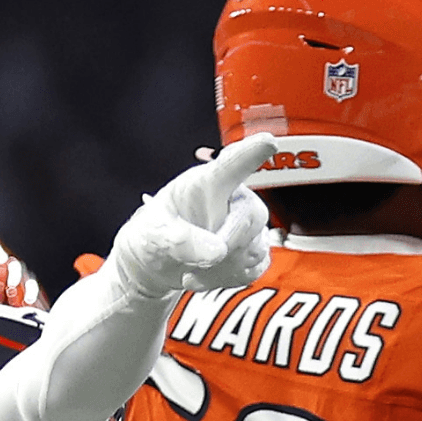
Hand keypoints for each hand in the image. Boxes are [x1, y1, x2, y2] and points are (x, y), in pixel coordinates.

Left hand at [107, 133, 279, 297]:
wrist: (157, 263)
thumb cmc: (153, 237)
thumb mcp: (153, 236)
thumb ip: (180, 241)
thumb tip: (217, 251)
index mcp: (206, 182)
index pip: (233, 163)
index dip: (252, 152)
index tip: (268, 141)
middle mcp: (233, 198)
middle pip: (253, 215)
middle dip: (229, 244)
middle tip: (200, 260)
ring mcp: (246, 224)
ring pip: (256, 248)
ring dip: (222, 268)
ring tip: (192, 268)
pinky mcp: (253, 250)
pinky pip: (256, 267)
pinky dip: (229, 278)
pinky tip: (206, 274)